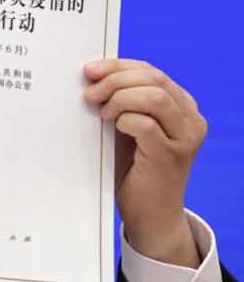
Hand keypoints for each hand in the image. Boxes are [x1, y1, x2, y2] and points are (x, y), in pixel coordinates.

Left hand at [84, 59, 206, 267]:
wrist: (150, 215)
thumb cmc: (134, 168)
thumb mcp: (129, 127)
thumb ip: (122, 102)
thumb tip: (92, 75)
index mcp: (182, 107)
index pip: (151, 71)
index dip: (119, 66)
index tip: (90, 69)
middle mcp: (190, 120)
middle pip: (154, 79)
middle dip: (115, 79)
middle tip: (90, 92)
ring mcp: (185, 139)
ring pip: (154, 97)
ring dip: (119, 98)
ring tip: (101, 111)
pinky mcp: (171, 157)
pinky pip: (146, 125)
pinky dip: (124, 120)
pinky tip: (113, 127)